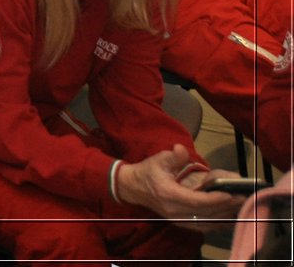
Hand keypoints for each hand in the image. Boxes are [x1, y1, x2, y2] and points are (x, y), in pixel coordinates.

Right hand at [115, 146, 242, 227]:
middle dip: (226, 206)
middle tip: (242, 197)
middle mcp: (175, 211)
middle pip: (206, 213)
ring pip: (207, 222)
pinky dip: (217, 223)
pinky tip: (228, 217)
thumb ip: (173, 156)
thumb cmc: (148, 171)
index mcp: (169, 195)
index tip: (231, 194)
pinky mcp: (181, 222)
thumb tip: (181, 150)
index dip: (216, 199)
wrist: (132, 187)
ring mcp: (178, 219)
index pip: (197, 202)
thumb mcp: (158, 160)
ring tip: (239, 206)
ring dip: (224, 215)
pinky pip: (203, 226)